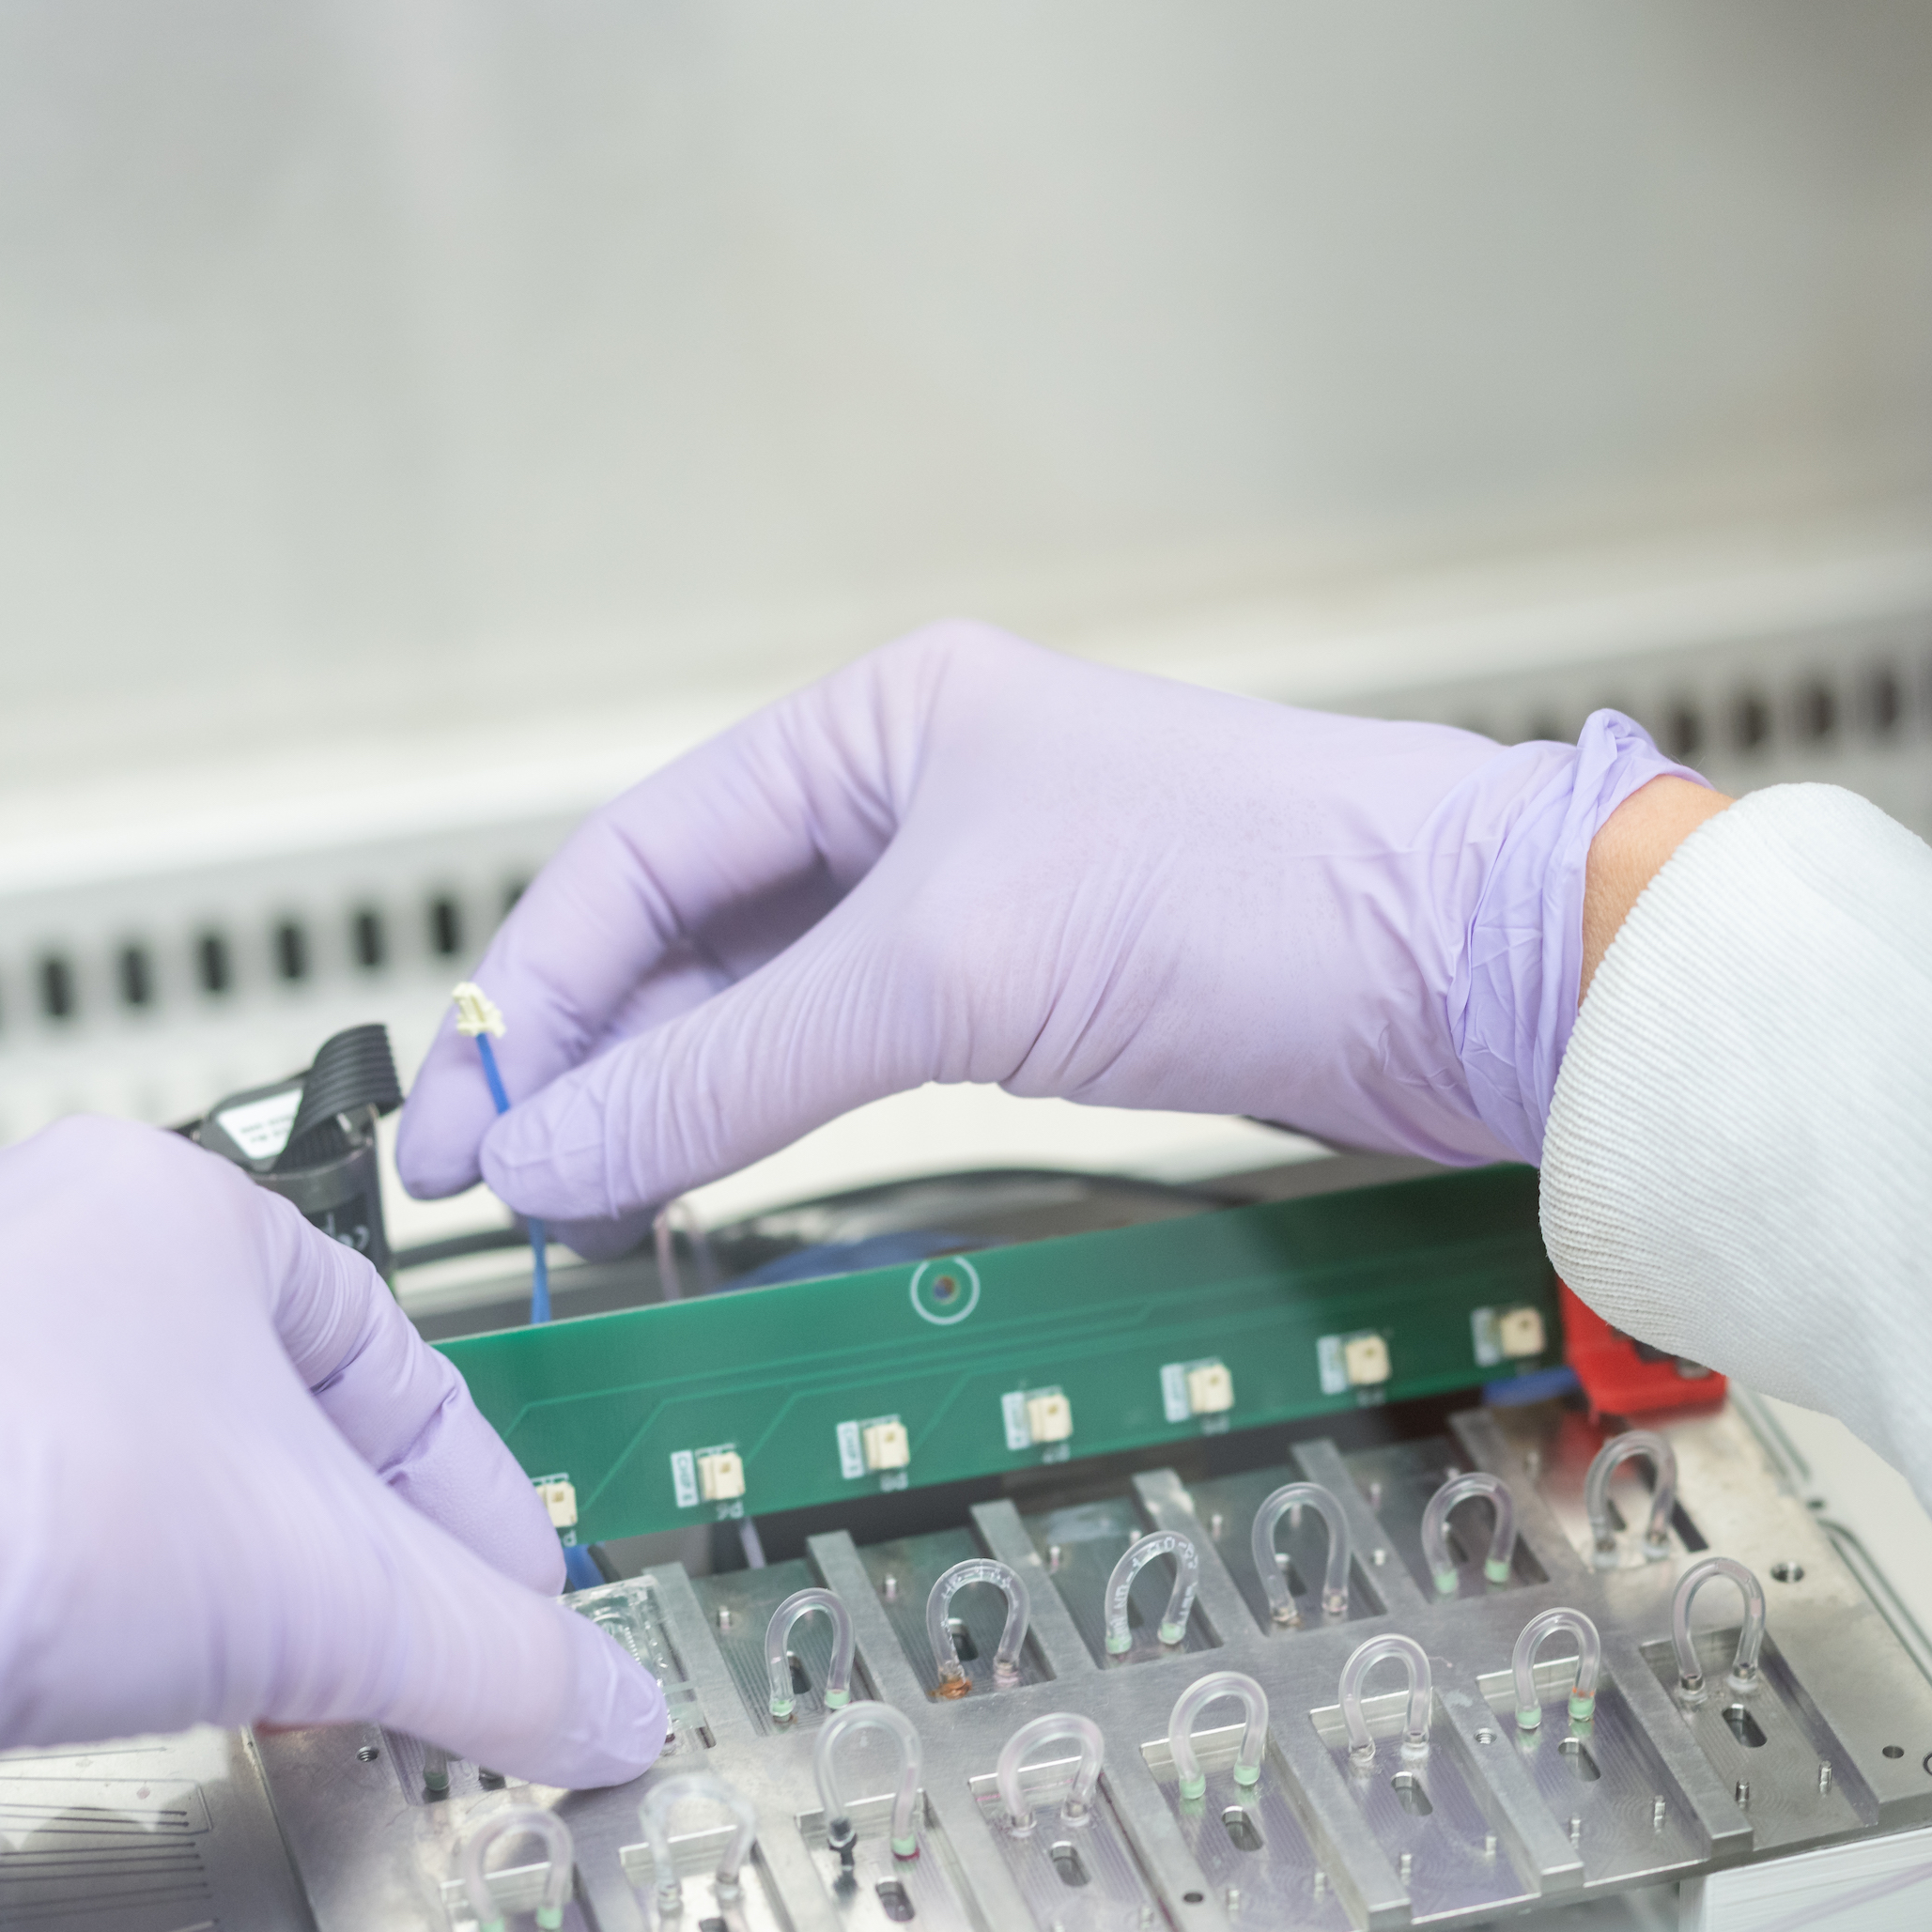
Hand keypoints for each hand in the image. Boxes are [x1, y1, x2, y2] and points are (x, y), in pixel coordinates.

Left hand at [0, 1117, 662, 1780]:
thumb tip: (600, 1710)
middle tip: (368, 1656)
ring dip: (177, 1562)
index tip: (501, 1612)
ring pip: (93, 1447)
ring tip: (216, 1675)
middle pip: (236, 1403)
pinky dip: (33, 1582)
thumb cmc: (33, 1502)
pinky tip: (49, 1667)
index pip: (387, 1359)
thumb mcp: (347, 1599)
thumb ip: (505, 1662)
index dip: (469, 1507)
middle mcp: (10, 1229)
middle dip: (318, 1543)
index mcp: (169, 1201)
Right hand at [394, 621, 1691, 1243]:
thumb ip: (739, 1067)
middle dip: (579, 1057)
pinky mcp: (1036, 992)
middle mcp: (911, 789)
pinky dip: (766, 1118)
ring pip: (760, 1001)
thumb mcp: (954, 973)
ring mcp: (974, 894)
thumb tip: (554, 1156)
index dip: (524, 997)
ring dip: (664, 1100)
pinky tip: (710, 1185)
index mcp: (875, 722)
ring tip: (584, 1210)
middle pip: (681, 931)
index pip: (632, 857)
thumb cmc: (1247, 898)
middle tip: (497, 1195)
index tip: (462, 1131)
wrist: (1469, 970)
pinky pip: (848, 1051)